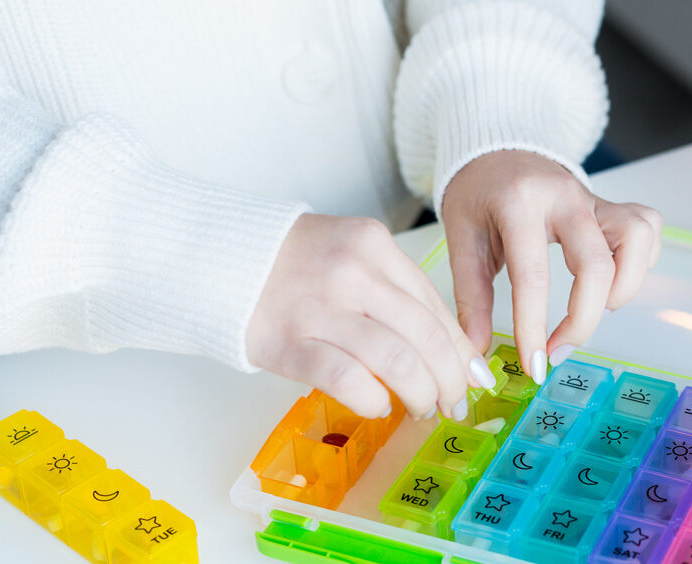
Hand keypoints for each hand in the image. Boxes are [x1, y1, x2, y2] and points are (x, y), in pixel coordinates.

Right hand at [246, 214, 497, 419]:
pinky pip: (349, 381)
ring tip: (421, 409)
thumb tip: (454, 351)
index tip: (473, 377)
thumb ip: (397, 295)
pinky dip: (373, 401)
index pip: (434, 305)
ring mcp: (320, 308)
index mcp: (373, 246)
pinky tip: (377, 405)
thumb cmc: (293, 265)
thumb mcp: (352, 258)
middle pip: (425, 336)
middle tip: (453, 403)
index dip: (461, 349)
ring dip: (420, 395)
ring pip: (397, 362)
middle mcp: (352, 273)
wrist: (217, 259)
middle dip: (450, 380)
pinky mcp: (289, 343)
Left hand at [442, 150, 662, 383]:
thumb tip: (477, 352)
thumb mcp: (462, 240)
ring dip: (624, 286)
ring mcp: (594, 198)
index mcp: (519, 205)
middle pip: (597, 265)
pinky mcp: (612, 203)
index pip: (533, 276)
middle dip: (584, 320)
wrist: (497, 151)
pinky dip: (640, 260)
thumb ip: (471, 298)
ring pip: (637, 239)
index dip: (534, 327)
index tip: (533, 363)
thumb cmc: (478, 195)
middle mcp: (565, 198)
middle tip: (559, 348)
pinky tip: (614, 277)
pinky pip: (648, 228)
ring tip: (596, 305)